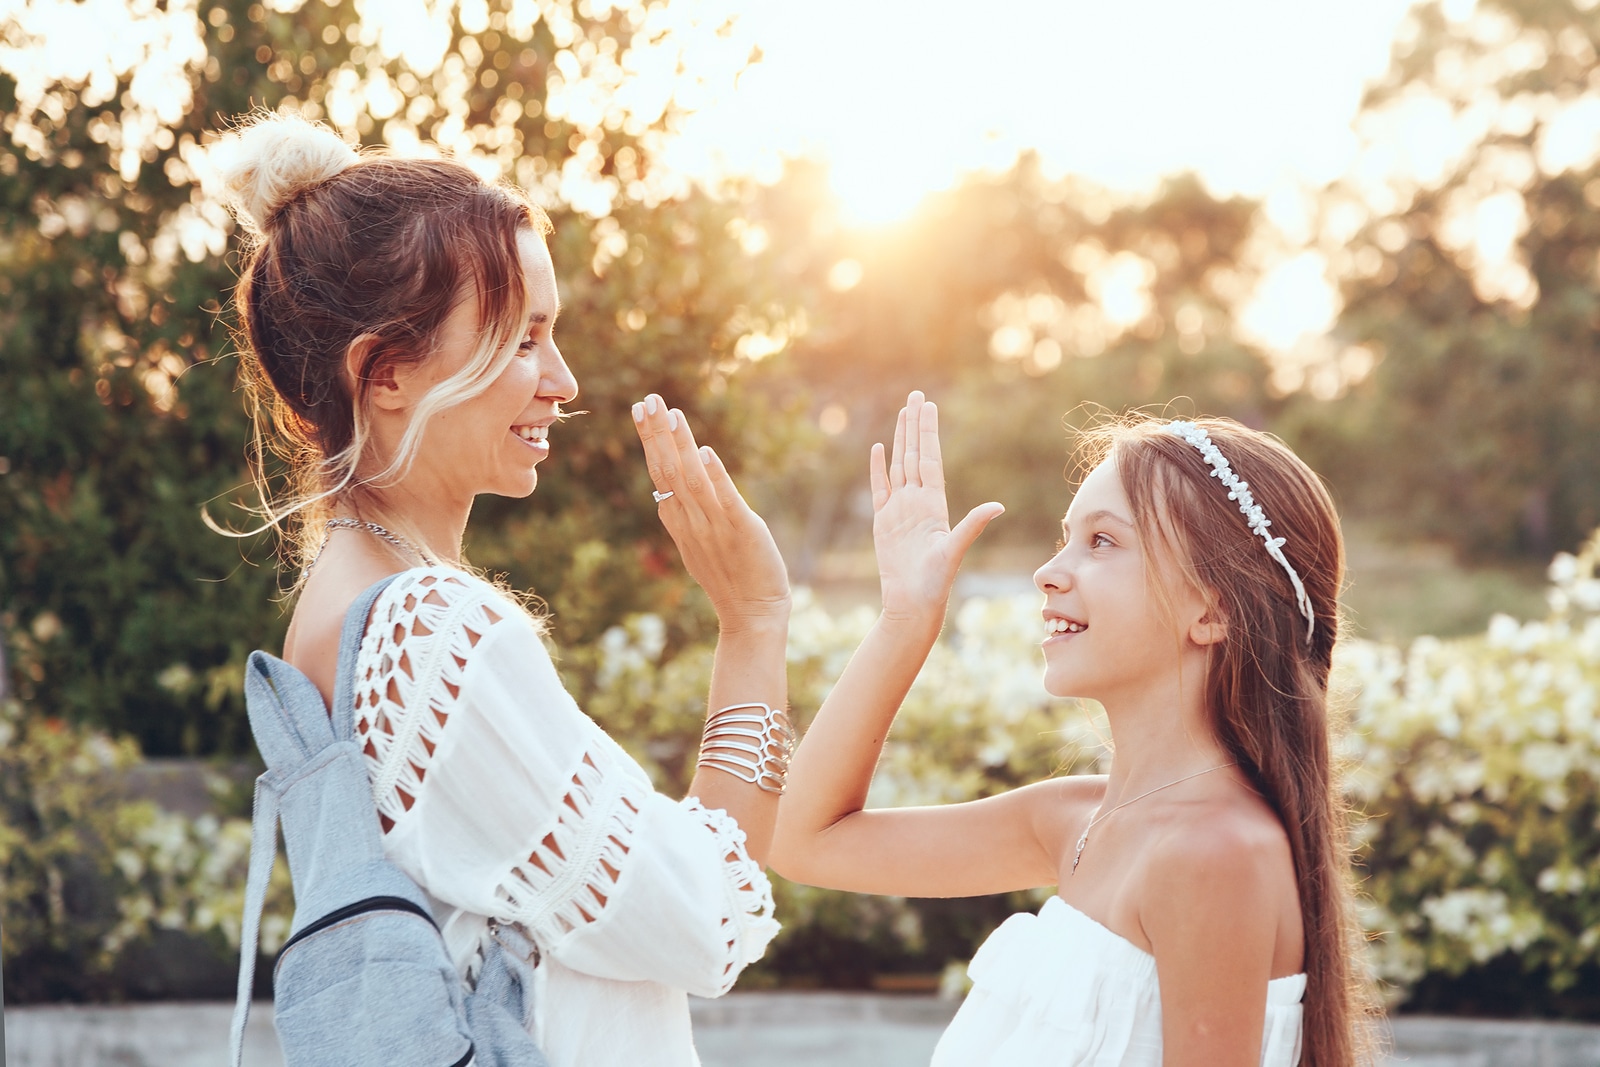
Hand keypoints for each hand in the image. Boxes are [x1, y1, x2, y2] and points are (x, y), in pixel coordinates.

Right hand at [633, 394, 790, 630]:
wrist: (751, 614)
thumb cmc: (729, 578)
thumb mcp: (698, 543)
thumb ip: (685, 514)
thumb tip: (671, 493)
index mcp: (680, 520)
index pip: (660, 472)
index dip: (650, 440)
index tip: (641, 409)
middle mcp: (692, 520)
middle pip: (668, 470)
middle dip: (656, 434)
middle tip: (646, 399)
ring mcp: (714, 525)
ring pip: (691, 479)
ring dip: (680, 445)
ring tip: (671, 413)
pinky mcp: (742, 530)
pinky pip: (725, 500)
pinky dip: (715, 476)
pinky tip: (705, 452)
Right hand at [870, 391, 1002, 621]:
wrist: (912, 601)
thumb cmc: (935, 581)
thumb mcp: (954, 550)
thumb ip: (972, 525)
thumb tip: (998, 507)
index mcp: (934, 503)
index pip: (930, 458)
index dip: (928, 432)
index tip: (929, 406)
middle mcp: (917, 501)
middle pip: (914, 454)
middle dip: (914, 425)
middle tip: (916, 395)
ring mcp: (900, 509)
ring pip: (898, 465)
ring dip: (900, 438)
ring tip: (902, 412)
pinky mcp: (883, 521)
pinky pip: (879, 488)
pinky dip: (878, 468)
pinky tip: (879, 448)